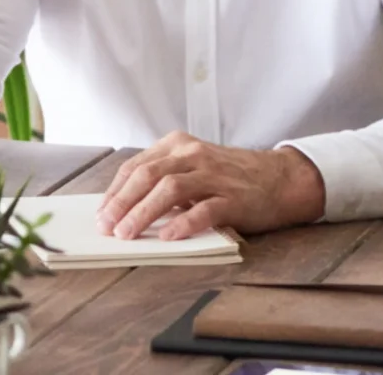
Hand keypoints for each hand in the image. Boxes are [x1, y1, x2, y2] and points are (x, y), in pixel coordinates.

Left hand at [97, 132, 326, 239]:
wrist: (281, 179)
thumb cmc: (229, 177)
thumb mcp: (192, 167)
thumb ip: (163, 179)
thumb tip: (123, 208)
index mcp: (177, 145)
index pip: (136, 166)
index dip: (115, 192)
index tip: (102, 215)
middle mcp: (193, 155)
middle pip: (148, 175)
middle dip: (122, 203)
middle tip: (107, 227)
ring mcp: (214, 175)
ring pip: (170, 189)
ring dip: (144, 213)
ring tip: (128, 234)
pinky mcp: (234, 198)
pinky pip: (204, 209)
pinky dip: (183, 223)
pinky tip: (168, 236)